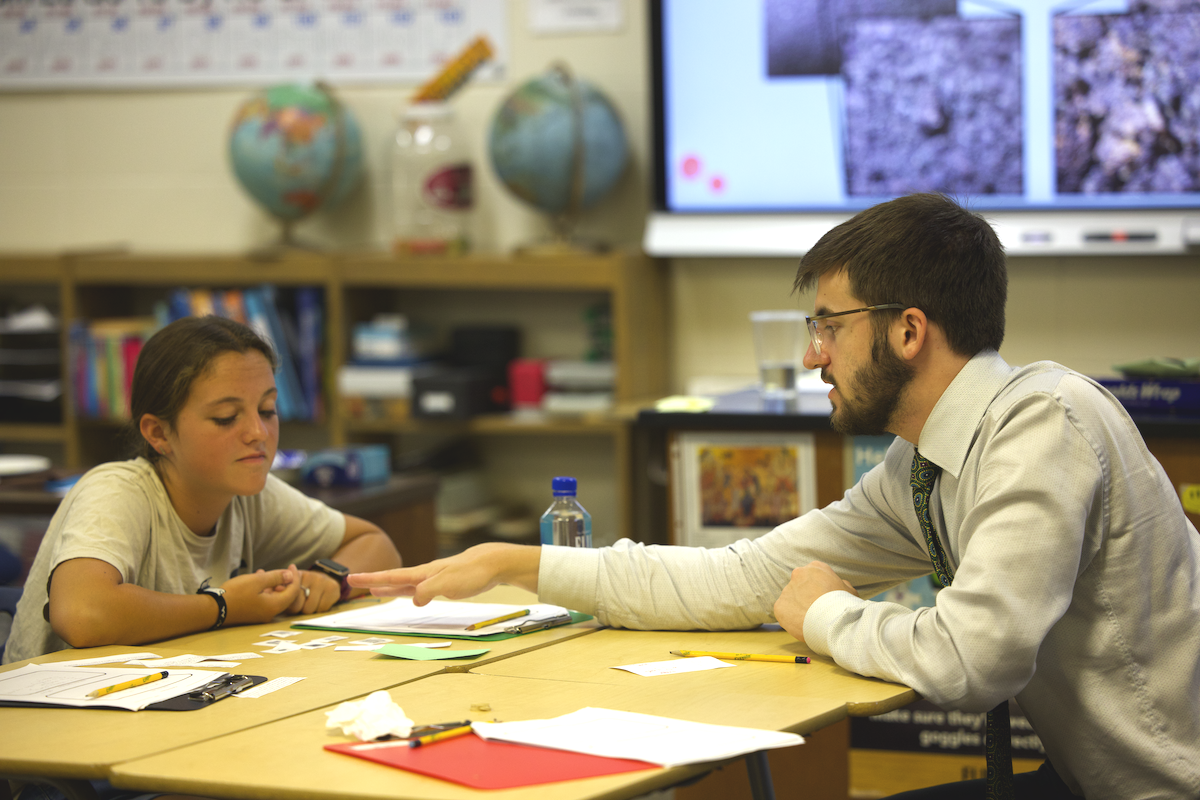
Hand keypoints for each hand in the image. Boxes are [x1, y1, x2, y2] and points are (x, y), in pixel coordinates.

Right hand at [222, 565, 303, 624]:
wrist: (213, 609)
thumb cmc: (235, 593)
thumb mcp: (257, 581)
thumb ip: (276, 578)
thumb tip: (290, 575)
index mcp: (274, 606)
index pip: (293, 591)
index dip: (295, 577)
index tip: (292, 565)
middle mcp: (270, 613)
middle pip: (285, 595)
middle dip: (284, 581)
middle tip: (280, 569)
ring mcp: (261, 615)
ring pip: (273, 597)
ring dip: (272, 584)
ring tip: (264, 572)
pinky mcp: (252, 614)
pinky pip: (264, 600)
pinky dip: (264, 590)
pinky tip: (256, 579)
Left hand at [286, 569, 341, 615]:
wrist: (327, 575)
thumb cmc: (306, 585)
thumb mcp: (293, 585)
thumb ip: (283, 589)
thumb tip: (277, 590)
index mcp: (297, 575)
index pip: (289, 597)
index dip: (289, 604)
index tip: (290, 603)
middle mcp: (311, 576)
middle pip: (298, 606)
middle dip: (299, 609)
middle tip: (301, 604)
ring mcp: (323, 582)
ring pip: (311, 609)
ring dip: (310, 609)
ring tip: (310, 602)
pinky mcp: (333, 588)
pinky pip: (323, 609)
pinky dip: (320, 609)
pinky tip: (320, 601)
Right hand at [348, 542, 540, 606]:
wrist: (492, 563)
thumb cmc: (472, 572)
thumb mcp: (448, 584)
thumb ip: (428, 591)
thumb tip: (414, 601)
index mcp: (423, 574)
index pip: (392, 576)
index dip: (372, 579)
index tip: (353, 578)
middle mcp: (426, 575)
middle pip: (395, 579)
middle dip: (374, 581)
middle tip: (354, 582)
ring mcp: (435, 578)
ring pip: (406, 584)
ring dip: (390, 587)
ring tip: (375, 590)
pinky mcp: (446, 584)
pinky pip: (420, 589)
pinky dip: (409, 592)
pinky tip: (411, 596)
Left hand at [773, 561, 857, 642]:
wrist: (832, 621)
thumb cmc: (843, 605)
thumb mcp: (849, 591)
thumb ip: (841, 585)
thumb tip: (841, 585)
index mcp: (815, 568)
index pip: (813, 576)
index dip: (818, 589)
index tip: (822, 599)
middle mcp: (798, 574)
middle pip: (800, 586)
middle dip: (805, 596)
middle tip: (816, 610)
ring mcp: (787, 589)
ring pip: (791, 599)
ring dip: (798, 608)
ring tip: (811, 620)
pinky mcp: (779, 605)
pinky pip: (783, 612)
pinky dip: (791, 619)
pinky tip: (802, 625)